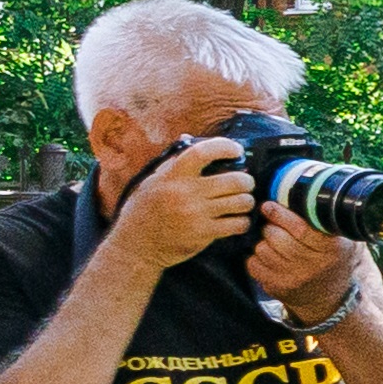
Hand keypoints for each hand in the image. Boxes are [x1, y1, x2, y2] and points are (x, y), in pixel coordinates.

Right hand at [101, 138, 256, 274]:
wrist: (135, 245)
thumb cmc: (144, 210)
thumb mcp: (152, 181)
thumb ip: (172, 163)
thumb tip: (189, 138)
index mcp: (172, 176)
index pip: (203, 153)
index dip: (225, 147)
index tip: (236, 150)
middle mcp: (185, 193)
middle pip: (236, 180)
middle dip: (247, 181)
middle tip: (244, 183)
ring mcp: (195, 214)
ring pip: (242, 202)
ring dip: (247, 201)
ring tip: (240, 202)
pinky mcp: (203, 234)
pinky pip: (238, 224)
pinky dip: (242, 222)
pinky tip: (236, 220)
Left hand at [247, 208, 359, 317]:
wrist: (329, 299)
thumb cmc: (332, 260)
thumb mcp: (343, 240)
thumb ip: (328, 222)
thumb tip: (301, 195)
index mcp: (332, 249)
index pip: (300, 228)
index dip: (280, 214)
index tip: (269, 205)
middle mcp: (314, 265)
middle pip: (277, 238)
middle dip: (269, 226)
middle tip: (272, 224)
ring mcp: (294, 278)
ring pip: (263, 250)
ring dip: (263, 242)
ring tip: (272, 242)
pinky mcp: (277, 287)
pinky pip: (254, 265)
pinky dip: (256, 258)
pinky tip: (268, 257)